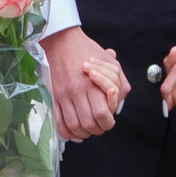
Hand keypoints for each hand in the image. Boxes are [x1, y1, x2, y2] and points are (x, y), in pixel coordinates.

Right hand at [45, 26, 120, 140]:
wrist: (63, 42)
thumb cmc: (88, 51)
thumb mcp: (112, 64)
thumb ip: (121, 84)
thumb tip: (118, 103)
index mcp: (93, 84)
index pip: (103, 115)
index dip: (108, 122)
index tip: (108, 120)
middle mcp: (77, 92)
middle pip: (89, 124)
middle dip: (97, 129)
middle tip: (100, 126)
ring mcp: (64, 96)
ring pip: (74, 126)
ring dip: (83, 133)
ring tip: (88, 129)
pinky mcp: (54, 97)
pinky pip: (59, 122)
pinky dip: (67, 132)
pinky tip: (74, 131)